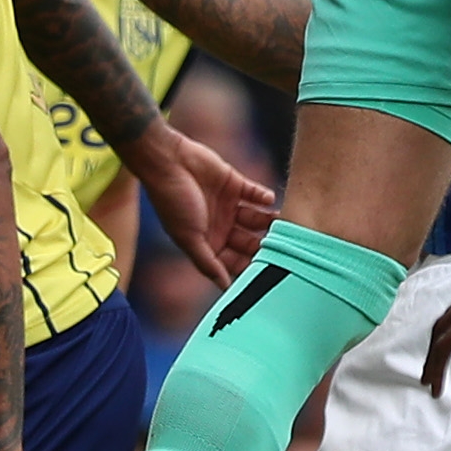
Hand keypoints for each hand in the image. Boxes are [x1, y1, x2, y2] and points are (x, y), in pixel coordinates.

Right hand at [123, 121, 275, 284]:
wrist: (168, 161)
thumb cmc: (173, 202)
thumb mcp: (189, 237)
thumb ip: (207, 263)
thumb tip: (225, 288)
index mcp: (208, 243)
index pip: (234, 261)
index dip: (249, 266)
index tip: (269, 269)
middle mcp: (220, 227)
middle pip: (248, 242)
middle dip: (263, 244)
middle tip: (282, 244)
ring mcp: (228, 205)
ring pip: (255, 218)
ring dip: (268, 220)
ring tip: (280, 219)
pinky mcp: (234, 184)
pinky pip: (255, 194)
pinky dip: (263, 197)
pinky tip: (268, 199)